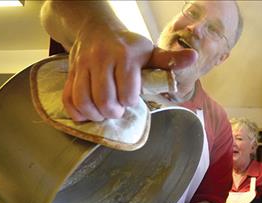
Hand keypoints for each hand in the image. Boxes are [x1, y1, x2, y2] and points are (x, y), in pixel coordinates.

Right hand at [64, 18, 196, 121]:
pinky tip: (87, 113)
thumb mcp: (150, 52)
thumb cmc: (128, 46)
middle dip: (113, 112)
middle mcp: (101, 60)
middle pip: (105, 99)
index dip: (130, 101)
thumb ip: (169, 59)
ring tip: (104, 112)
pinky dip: (77, 112)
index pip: (127, 92)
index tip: (131, 98)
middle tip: (117, 110)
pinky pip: (68, 99)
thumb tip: (194, 58)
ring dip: (95, 114)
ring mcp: (82, 66)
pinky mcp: (69, 73)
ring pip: (84, 101)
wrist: (96, 29)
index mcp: (125, 56)